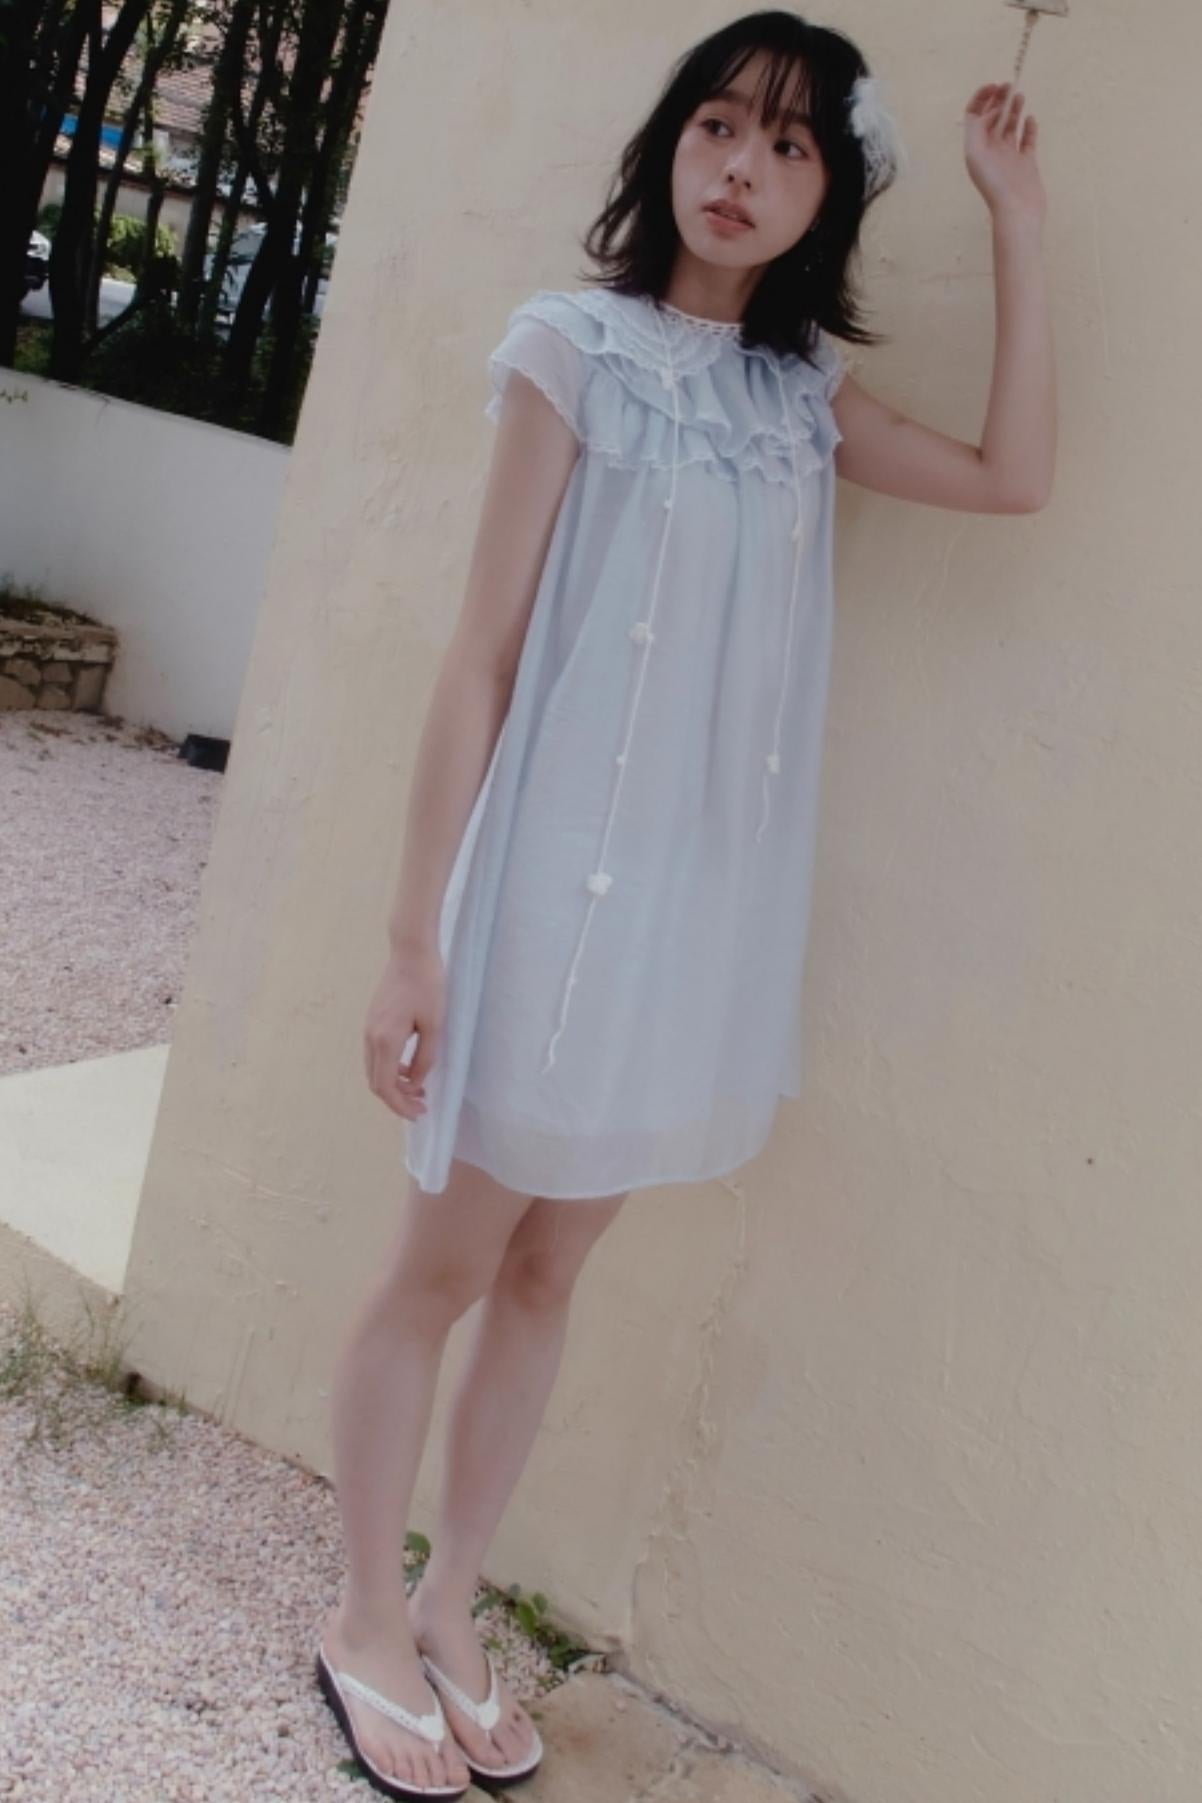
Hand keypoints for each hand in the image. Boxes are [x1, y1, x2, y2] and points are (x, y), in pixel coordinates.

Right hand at [363, 946, 444, 1118]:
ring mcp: (368, 1028)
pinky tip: (410, 1067)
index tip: (419, 1113)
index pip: (385, 1087)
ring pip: (374, 1070)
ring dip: (393, 1084)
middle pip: (376, 1082)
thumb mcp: (434, 1025)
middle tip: (421, 1105)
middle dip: (397, 1099)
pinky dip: (390, 1069)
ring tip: (419, 1089)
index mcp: (385, 1040)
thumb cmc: (427, 985)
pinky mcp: (372, 1021)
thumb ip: (425, 1058)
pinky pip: (376, 1055)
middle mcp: (370, 1037)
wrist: (411, 952)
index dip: (400, 1105)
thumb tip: (416, 1082)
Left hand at [964, 82, 1046, 229]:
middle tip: (1009, 85)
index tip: (994, 86)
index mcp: (976, 148)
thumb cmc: (995, 185)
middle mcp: (990, 151)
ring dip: (1014, 109)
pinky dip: (1029, 127)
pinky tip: (1031, 118)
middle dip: (999, 99)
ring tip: (1020, 95)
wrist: (1017, 212)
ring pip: (1010, 126)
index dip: (981, 98)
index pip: (974, 116)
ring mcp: (1009, 157)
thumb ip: (976, 130)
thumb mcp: (976, 155)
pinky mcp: (1026, 163)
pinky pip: (1027, 140)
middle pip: (992, 118)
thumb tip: (986, 112)